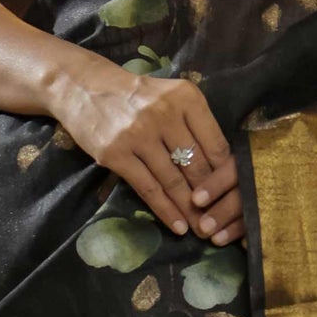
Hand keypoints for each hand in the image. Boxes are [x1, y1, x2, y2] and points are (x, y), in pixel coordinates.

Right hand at [48, 53, 246, 242]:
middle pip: (196, 164)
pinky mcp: (116, 154)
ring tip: (202, 229)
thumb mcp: (171, 97)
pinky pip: (148, 189)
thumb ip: (195, 123)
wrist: (83, 87)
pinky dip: (166, 211)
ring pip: (173, 180)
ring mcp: (138, 134)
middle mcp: (164, 113)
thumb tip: (221, 166)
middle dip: (211, 197)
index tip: (233, 195)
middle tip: (221, 220)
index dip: (226, 175)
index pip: (216, 143)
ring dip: (190, 210)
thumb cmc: (135, 95)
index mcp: (185, 97)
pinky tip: (178, 226)